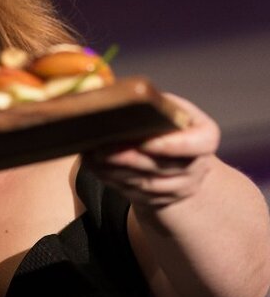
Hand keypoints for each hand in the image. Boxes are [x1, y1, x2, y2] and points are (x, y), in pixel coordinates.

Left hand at [83, 93, 220, 208]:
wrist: (175, 156)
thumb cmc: (167, 122)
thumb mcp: (167, 107)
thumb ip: (152, 105)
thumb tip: (114, 96)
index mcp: (204, 136)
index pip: (198, 143)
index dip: (170, 145)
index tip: (144, 143)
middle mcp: (197, 165)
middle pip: (162, 166)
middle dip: (129, 158)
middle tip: (101, 149)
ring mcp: (180, 187)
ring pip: (146, 183)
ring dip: (115, 171)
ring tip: (92, 156)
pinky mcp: (160, 200)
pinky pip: (134, 193)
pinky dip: (112, 180)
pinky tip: (95, 166)